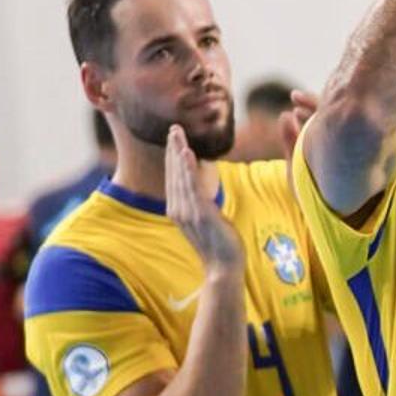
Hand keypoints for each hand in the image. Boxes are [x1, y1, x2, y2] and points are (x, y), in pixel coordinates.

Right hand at [162, 128, 241, 282]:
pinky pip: (193, 187)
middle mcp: (177, 209)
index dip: (172, 158)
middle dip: (172, 150)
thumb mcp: (205, 219)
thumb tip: (202, 192)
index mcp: (177, 209)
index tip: (173, 139)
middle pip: (173, 173)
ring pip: (181, 176)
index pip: (173, 178)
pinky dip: (189, 169)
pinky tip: (187, 153)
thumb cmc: (218, 245)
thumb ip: (199, 204)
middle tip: (173, 128)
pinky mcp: (201, 214)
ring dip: (178, 153)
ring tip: (177, 134)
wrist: (223, 267)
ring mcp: (188, 212)